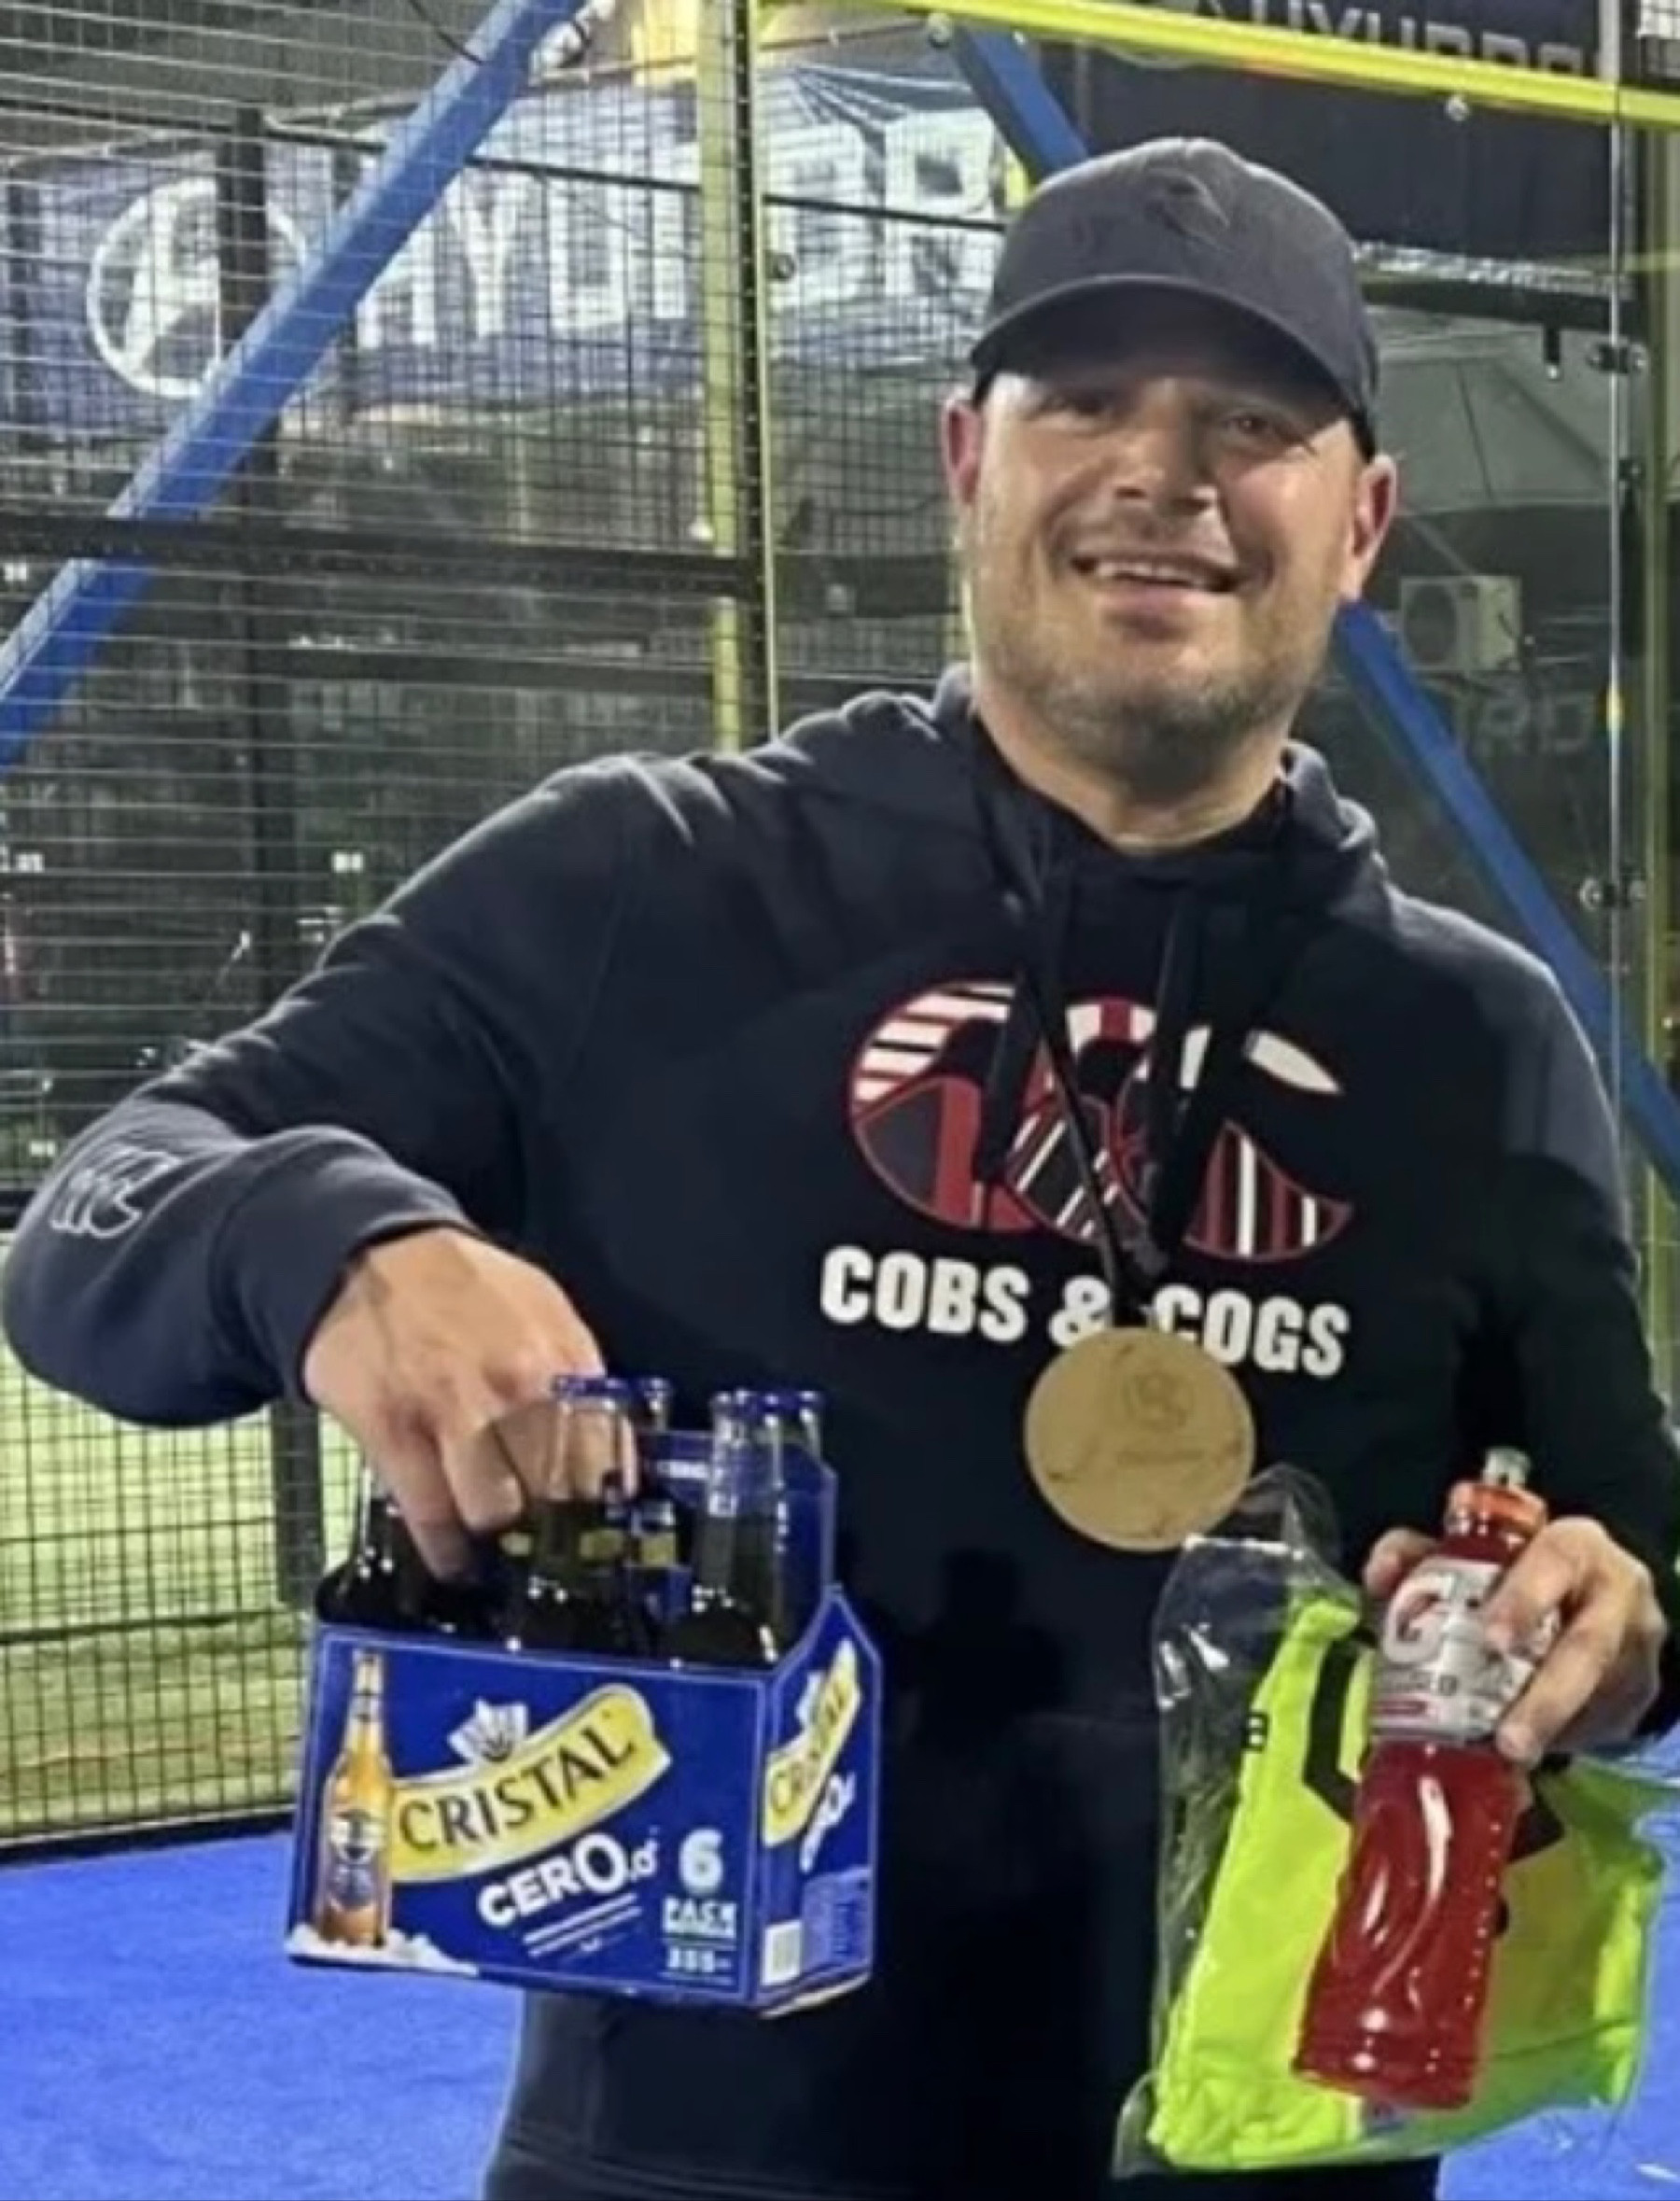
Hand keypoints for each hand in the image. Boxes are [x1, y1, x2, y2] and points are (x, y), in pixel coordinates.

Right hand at [301, 1225, 609, 1579]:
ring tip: (498, 1543)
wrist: (372, 1252)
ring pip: (493, 1514)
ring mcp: (451, 1412)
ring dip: (497, 1536)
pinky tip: (454, 1559)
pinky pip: (429, 1516)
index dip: (603, 1503)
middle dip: (552, 1522)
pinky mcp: (394, 1434)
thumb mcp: (546, 1310)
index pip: (605, 1456)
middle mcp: (515, 1387)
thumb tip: (611, 1447)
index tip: (597, 1526)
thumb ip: (580, 1377)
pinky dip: (445, 1550)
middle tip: (545, 1536)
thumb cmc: (465, 1285)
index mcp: (562, 1358)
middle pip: (555, 1492)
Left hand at [1364, 1517, 1666, 1764]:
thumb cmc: (1517, 1570)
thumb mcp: (1474, 1551)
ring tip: (1510, 1758)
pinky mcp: (1632, 1693)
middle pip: (1588, 1649)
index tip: (1492, 1639)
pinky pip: (1599, 1723)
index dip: (1523, 1600)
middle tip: (1506, 1737)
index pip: (1553, 1562)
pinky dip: (1559, 1741)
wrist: (1587, 1599)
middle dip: (1546, 1697)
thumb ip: (1419, 1555)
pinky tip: (1525, 1761)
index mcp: (1572, 1546)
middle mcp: (1613, 1595)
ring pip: (1596, 1695)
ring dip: (1550, 1730)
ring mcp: (1631, 1649)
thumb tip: (1381, 1576)